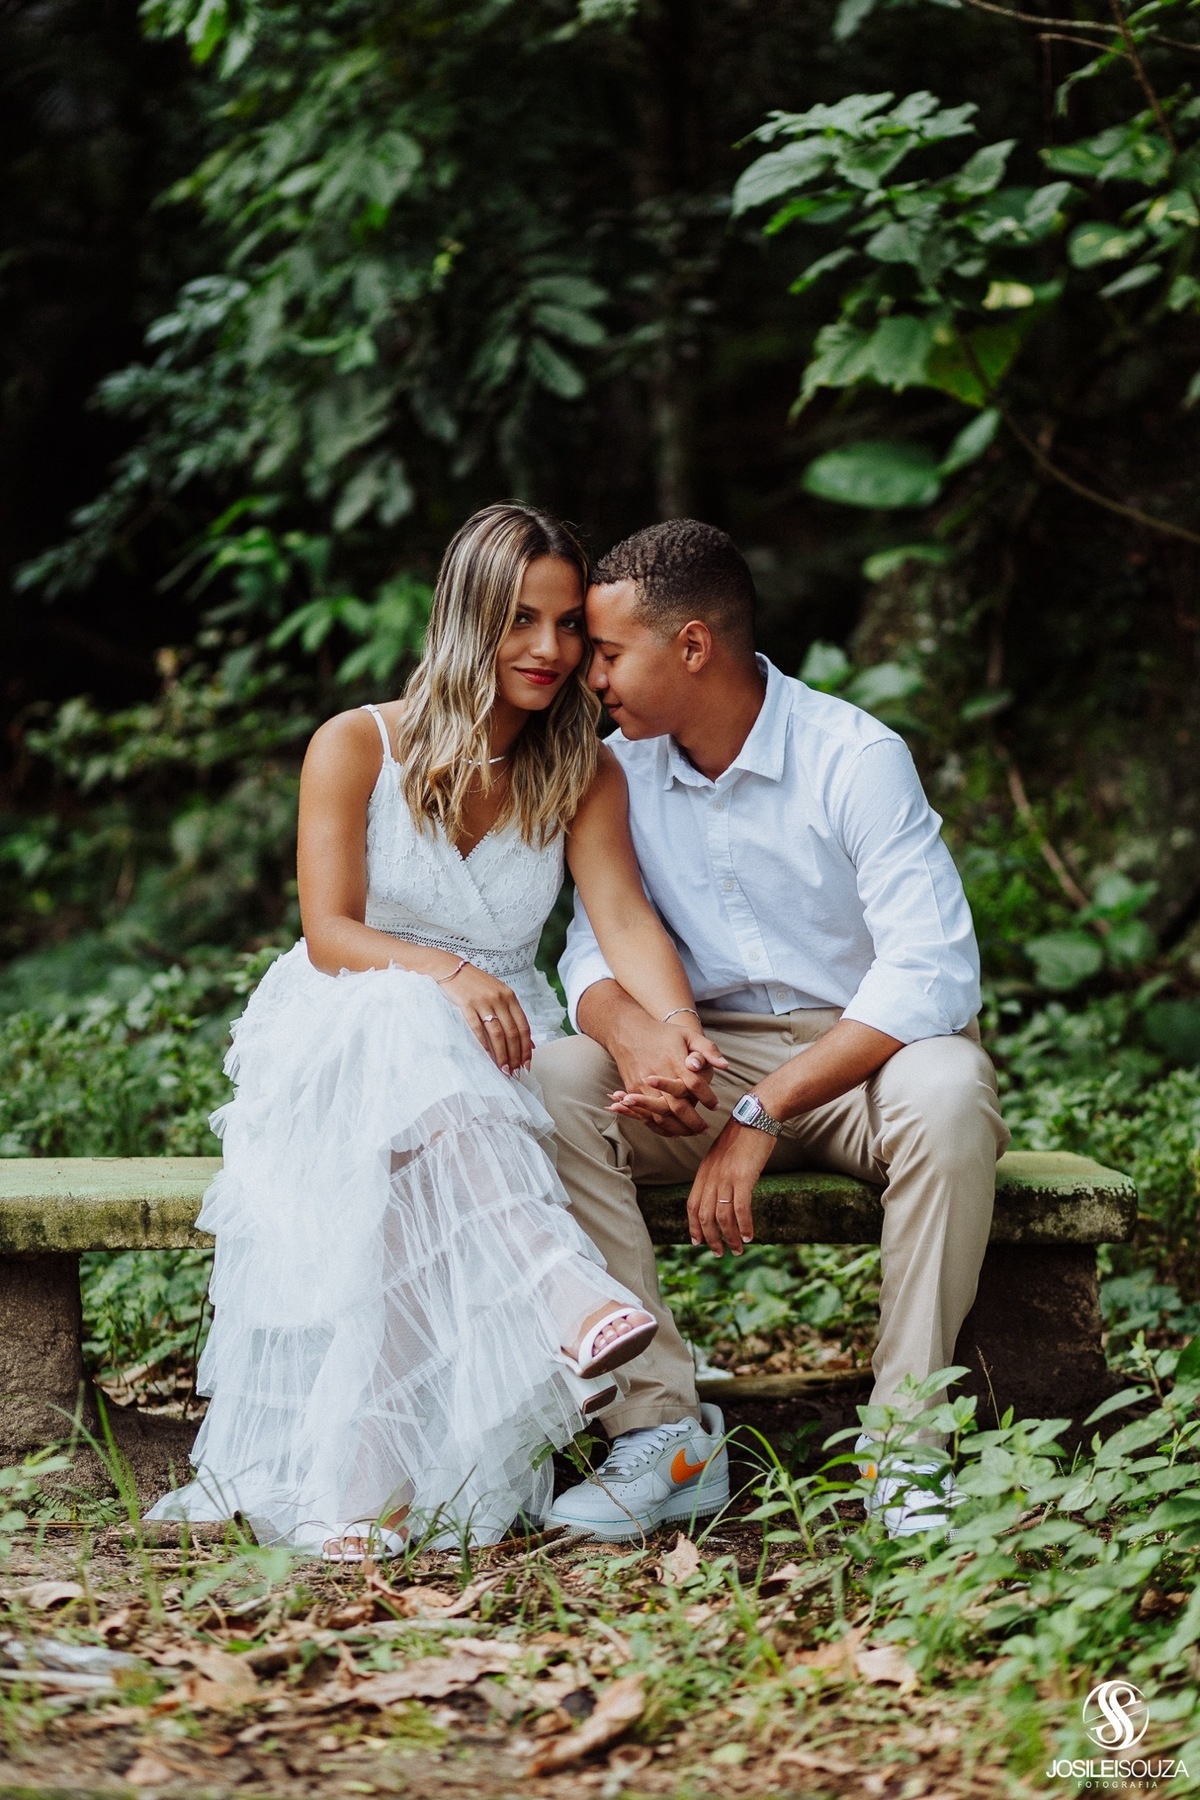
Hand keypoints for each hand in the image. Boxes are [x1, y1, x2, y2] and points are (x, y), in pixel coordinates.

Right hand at [440, 963, 530, 1073]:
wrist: (452, 969)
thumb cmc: (476, 985)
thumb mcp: (498, 994)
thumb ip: (511, 1015)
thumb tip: (527, 1042)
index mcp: (510, 997)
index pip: (524, 1027)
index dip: (526, 1048)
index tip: (527, 1064)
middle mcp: (499, 999)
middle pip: (512, 1033)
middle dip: (515, 1056)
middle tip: (515, 1072)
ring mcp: (484, 1002)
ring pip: (498, 1034)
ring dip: (502, 1055)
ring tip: (503, 1069)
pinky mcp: (467, 1005)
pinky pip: (478, 1029)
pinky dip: (484, 1045)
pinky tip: (487, 1057)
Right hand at [606, 1018, 725, 1137]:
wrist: (627, 1031)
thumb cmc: (662, 1034)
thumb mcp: (688, 1034)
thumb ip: (708, 1049)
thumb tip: (725, 1066)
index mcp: (674, 1061)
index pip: (695, 1085)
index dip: (707, 1098)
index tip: (716, 1106)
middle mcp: (658, 1075)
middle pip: (678, 1106)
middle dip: (693, 1121)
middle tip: (705, 1128)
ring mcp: (643, 1085)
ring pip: (662, 1115)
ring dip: (677, 1127)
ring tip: (691, 1132)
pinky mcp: (632, 1090)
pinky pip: (646, 1115)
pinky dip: (659, 1127)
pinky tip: (671, 1130)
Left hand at [687, 1118, 774, 1255]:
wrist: (756, 1115)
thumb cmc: (744, 1135)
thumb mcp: (724, 1155)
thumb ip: (719, 1173)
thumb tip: (722, 1191)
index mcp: (704, 1171)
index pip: (692, 1204)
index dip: (693, 1225)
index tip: (698, 1242)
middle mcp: (711, 1176)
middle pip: (704, 1215)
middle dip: (710, 1238)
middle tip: (719, 1253)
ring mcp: (726, 1176)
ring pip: (721, 1216)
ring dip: (729, 1237)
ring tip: (738, 1249)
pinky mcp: (744, 1176)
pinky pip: (740, 1207)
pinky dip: (743, 1225)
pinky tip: (749, 1236)